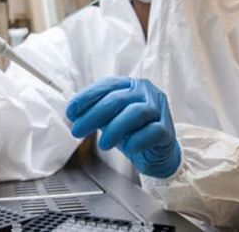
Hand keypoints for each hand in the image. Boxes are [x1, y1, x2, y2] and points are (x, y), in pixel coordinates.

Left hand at [66, 77, 180, 177]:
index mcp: (130, 85)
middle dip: (93, 115)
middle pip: (118, 99)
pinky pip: (153, 131)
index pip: (107, 85)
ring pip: (136, 112)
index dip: (87, 97)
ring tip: (103, 144)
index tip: (71, 112)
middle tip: (77, 131)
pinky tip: (128, 148)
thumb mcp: (110, 119)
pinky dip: (137, 139)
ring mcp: (159, 109)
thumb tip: (72, 114)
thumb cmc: (131, 132)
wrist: (157, 153)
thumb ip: (95, 112)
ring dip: (115, 128)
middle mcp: (146, 92)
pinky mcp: (167, 129)